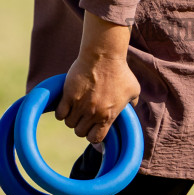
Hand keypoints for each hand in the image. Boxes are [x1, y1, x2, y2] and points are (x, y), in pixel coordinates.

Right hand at [55, 12, 138, 143]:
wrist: (104, 56)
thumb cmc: (120, 71)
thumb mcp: (133, 89)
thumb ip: (133, 103)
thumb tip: (132, 108)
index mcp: (108, 116)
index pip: (96, 138)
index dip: (93, 135)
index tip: (93, 128)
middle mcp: (93, 114)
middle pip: (80, 132)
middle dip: (82, 126)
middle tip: (84, 116)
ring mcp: (80, 105)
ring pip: (69, 123)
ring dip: (72, 118)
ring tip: (75, 109)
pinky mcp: (68, 96)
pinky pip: (60, 114)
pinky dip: (62, 112)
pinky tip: (66, 105)